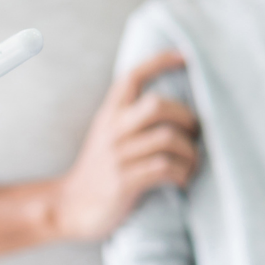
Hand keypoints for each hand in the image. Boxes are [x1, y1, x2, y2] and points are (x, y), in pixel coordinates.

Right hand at [49, 50, 199, 241]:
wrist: (69, 208)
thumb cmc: (100, 170)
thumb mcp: (108, 134)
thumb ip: (132, 117)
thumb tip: (175, 103)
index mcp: (110, 114)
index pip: (133, 76)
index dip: (159, 61)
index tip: (185, 55)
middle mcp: (113, 130)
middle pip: (158, 105)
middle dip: (187, 117)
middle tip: (195, 134)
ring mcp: (118, 156)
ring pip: (168, 139)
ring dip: (190, 152)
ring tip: (192, 163)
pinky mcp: (124, 182)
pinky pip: (165, 168)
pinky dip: (182, 173)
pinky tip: (183, 179)